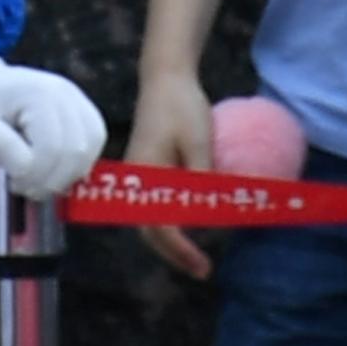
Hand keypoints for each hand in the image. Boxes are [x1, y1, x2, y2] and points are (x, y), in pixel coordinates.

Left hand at [0, 56, 109, 202]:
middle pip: (74, 152)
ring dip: (67, 174)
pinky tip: (55, 168)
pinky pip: (95, 140)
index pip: (50, 150)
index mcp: (37, 94)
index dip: (33, 176)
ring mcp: (76, 98)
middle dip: (50, 180)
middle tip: (24, 188)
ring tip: (39, 180)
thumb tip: (26, 169)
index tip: (11, 183)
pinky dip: (79, 162)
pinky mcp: (81, 108)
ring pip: (90, 148)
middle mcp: (64, 92)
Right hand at [126, 69, 218, 279]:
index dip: (180, 249)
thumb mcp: (199, 143)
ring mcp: (141, 175)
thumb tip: (210, 219)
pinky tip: (193, 225)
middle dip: (174, 253)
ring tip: (196, 255)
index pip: (159, 225)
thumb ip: (202, 182)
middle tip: (202, 268)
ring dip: (172, 241)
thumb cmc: (181, 107)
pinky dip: (172, 222)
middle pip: (149, 230)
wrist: (166, 77)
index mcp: (145, 175)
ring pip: (151, 219)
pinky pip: (156, 204)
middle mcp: (137, 180)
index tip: (202, 264)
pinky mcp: (148, 169)